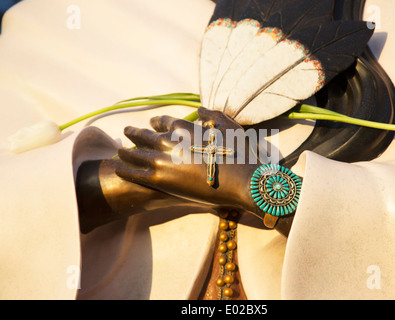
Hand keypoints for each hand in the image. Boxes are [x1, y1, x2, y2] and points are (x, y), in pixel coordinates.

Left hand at [115, 107, 263, 218]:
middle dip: (134, 133)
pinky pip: (135, 174)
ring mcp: (162, 161)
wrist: (241, 182)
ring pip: (136, 154)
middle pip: (144, 135)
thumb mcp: (229, 127)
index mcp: (184, 127)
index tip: (151, 123)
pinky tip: (118, 168)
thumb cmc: (239, 153)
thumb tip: (199, 110)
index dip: (155, 122)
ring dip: (126, 151)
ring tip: (119, 151)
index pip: (163, 121)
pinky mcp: (160, 181)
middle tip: (126, 132)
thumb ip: (213, 115)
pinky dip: (125, 170)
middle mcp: (169, 141)